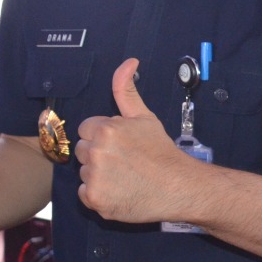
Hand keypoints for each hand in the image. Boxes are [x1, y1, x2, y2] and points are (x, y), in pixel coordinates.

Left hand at [74, 58, 191, 223]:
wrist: (178, 187)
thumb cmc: (161, 152)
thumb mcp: (144, 116)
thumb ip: (126, 89)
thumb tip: (129, 62)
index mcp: (104, 129)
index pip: (86, 129)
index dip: (104, 137)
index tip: (122, 146)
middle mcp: (96, 152)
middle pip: (83, 150)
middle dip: (98, 154)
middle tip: (124, 162)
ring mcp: (94, 177)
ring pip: (84, 172)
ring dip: (98, 176)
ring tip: (124, 178)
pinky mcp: (94, 199)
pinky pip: (85, 194)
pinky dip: (99, 196)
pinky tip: (119, 192)